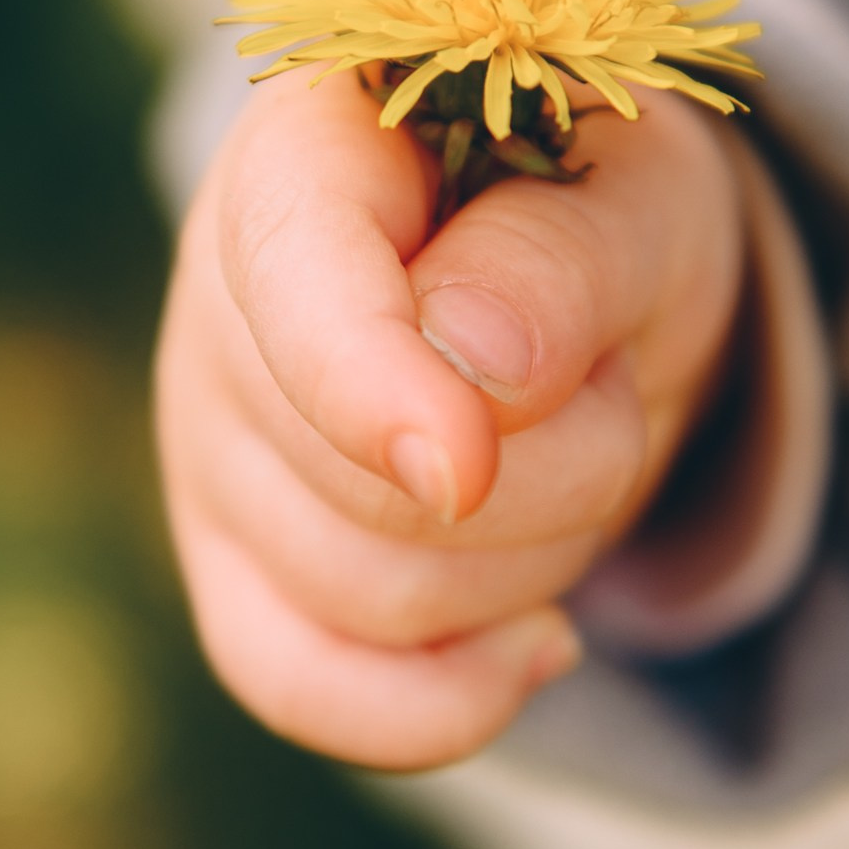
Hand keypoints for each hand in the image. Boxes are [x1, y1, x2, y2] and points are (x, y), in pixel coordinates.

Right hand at [157, 67, 747, 771]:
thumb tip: (478, 366)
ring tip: (566, 449)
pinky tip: (538, 644)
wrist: (589, 291)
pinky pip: (307, 689)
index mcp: (304, 152)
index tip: (463, 466)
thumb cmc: (604, 211)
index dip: (365, 384)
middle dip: (556, 465)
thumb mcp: (640, 199)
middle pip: (362, 479)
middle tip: (603, 381)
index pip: (292, 276)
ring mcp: (208, 446)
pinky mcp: (234, 571)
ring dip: (538, 557)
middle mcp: (218, 297)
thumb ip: (565, 258)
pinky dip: (449, 697)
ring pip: (368, 596)